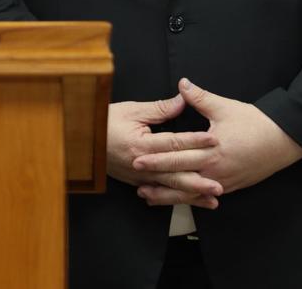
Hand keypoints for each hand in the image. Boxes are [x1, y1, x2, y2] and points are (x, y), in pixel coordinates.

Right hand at [107, 93, 222, 208]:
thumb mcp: (131, 110)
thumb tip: (182, 101)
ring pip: (170, 188)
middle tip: (219, 184)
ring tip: (213, 198)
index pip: (173, 143)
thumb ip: (159, 109)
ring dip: (192, 194)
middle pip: (175, 174)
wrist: (81, 139)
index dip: (195, 141)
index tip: (214, 140)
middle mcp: (141, 165)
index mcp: (140, 144)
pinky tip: (192, 201)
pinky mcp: (137, 183)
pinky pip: (161, 194)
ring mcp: (139, 177)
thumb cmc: (105, 122)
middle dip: (199, 180)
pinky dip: (178, 199)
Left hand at [132, 78, 301, 195]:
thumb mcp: (225, 107)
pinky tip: (176, 200)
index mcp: (211, 149)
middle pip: (180, 175)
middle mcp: (216, 169)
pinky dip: (188, 199)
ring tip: (147, 196)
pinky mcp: (230, 187)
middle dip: (156, 177)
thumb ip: (200, 97)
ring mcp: (223, 181)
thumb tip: (182, 84)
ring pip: (191, 192)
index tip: (137, 157)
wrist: (285, 140)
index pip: (178, 155)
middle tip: (135, 177)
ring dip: (168, 195)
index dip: (156, 157)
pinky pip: (204, 196)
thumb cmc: (255, 123)